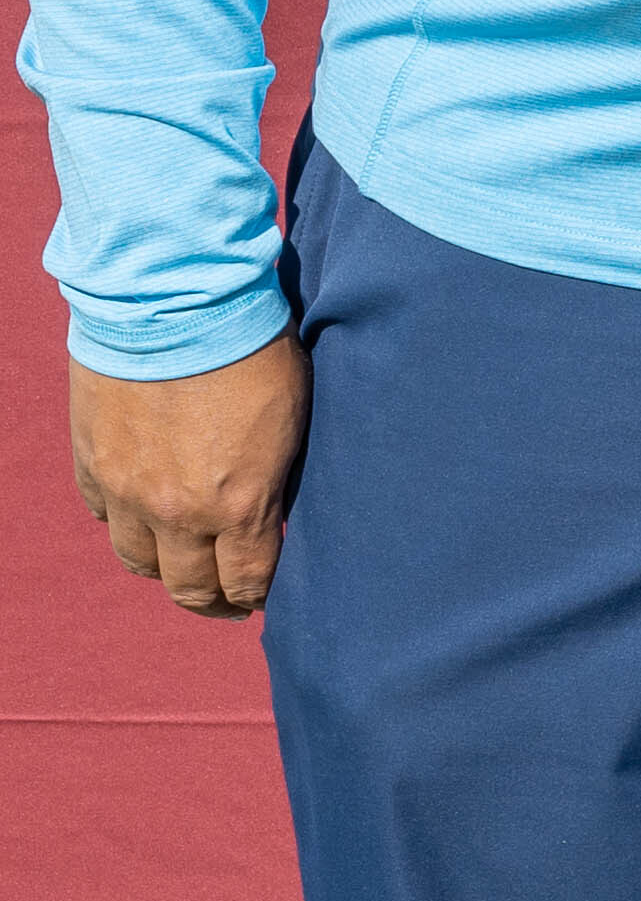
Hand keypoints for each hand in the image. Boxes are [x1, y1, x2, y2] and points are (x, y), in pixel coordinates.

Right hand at [73, 339, 308, 617]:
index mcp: (237, 504)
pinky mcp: (90, 461)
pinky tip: (145, 515)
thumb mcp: (291, 420)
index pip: (246, 580)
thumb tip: (271, 509)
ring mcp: (125, 489)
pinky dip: (124, 522)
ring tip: (185, 563)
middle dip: (213, 600)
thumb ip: (276, 478)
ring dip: (164, 566)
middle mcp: (175, 511)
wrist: (174, 300)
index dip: (258, 595)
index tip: (265, 595)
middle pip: (187, 586)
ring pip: (138, 559)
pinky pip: (101, 515)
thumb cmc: (254, 348)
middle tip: (229, 598)